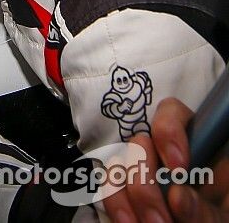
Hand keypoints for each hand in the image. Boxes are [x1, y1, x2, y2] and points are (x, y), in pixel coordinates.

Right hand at [103, 98, 228, 221]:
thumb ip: (206, 211)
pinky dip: (116, 205)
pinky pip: (109, 187)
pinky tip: (128, 222)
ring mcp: (144, 175)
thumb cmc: (220, 222)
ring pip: (118, 163)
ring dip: (128, 196)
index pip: (175, 115)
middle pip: (140, 142)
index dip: (169, 132)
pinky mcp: (126, 194)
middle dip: (143, 178)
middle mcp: (168, 158)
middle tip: (159, 218)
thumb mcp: (224, 219)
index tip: (177, 170)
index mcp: (204, 155)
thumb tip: (176, 196)